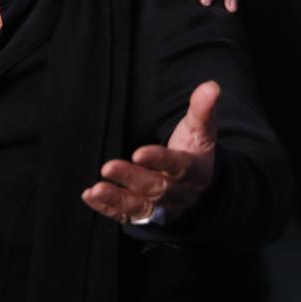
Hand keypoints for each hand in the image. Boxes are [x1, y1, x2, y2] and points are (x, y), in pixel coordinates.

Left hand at [82, 81, 218, 224]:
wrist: (197, 188)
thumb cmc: (193, 151)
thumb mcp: (200, 131)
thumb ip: (202, 110)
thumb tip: (211, 86)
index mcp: (194, 172)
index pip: (178, 166)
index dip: (159, 160)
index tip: (138, 152)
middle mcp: (178, 193)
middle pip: (156, 187)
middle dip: (132, 178)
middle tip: (108, 167)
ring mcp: (161, 208)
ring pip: (140, 206)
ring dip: (117, 198)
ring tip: (96, 189)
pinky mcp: (144, 215)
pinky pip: (125, 214)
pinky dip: (107, 207)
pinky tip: (90, 196)